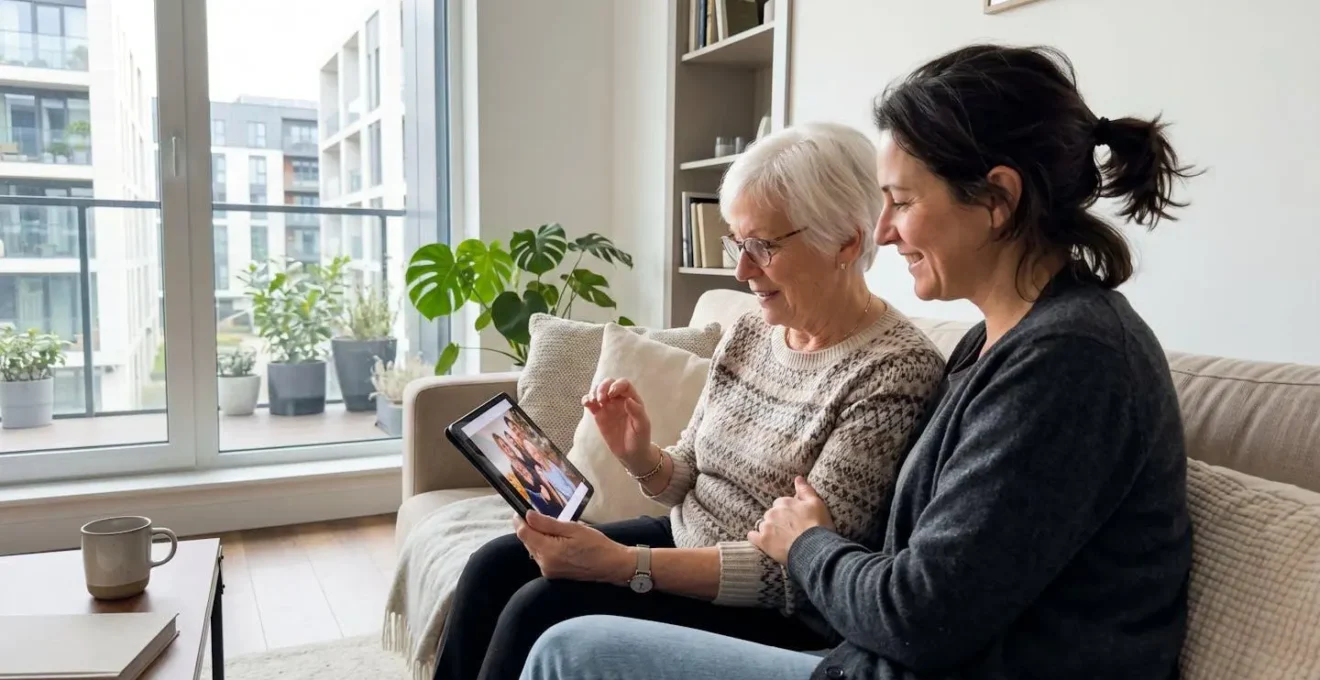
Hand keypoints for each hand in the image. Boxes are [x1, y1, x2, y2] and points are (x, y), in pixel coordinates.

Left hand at [515, 511, 634, 583]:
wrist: (611, 565)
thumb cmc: (596, 544)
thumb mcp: (573, 528)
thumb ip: (548, 523)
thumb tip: (528, 515)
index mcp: (549, 551)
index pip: (524, 534)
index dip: (519, 520)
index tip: (520, 510)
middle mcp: (544, 564)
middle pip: (527, 542)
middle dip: (528, 527)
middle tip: (534, 514)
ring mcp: (548, 571)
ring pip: (533, 549)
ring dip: (535, 537)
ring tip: (547, 526)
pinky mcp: (552, 574)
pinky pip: (541, 556)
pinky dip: (542, 546)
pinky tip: (553, 539)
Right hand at [582, 378, 652, 466]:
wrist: (631, 453)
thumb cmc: (640, 438)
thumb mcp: (642, 426)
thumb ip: (637, 412)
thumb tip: (628, 400)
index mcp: (632, 399)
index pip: (624, 384)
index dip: (617, 385)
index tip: (612, 394)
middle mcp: (619, 400)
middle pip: (609, 383)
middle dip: (603, 387)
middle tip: (601, 399)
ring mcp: (608, 407)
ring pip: (598, 391)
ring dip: (593, 392)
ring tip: (593, 401)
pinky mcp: (599, 415)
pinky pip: (591, 403)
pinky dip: (586, 400)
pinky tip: (586, 403)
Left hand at [749, 477, 835, 563]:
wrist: (815, 548)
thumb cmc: (818, 526)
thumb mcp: (816, 503)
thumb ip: (805, 490)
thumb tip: (798, 478)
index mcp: (784, 502)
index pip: (781, 504)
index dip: (788, 513)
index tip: (795, 521)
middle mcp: (773, 512)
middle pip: (771, 515)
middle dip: (778, 521)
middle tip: (790, 531)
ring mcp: (766, 527)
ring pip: (763, 525)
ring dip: (769, 530)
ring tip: (782, 540)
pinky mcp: (763, 541)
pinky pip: (753, 537)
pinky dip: (756, 539)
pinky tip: (764, 543)